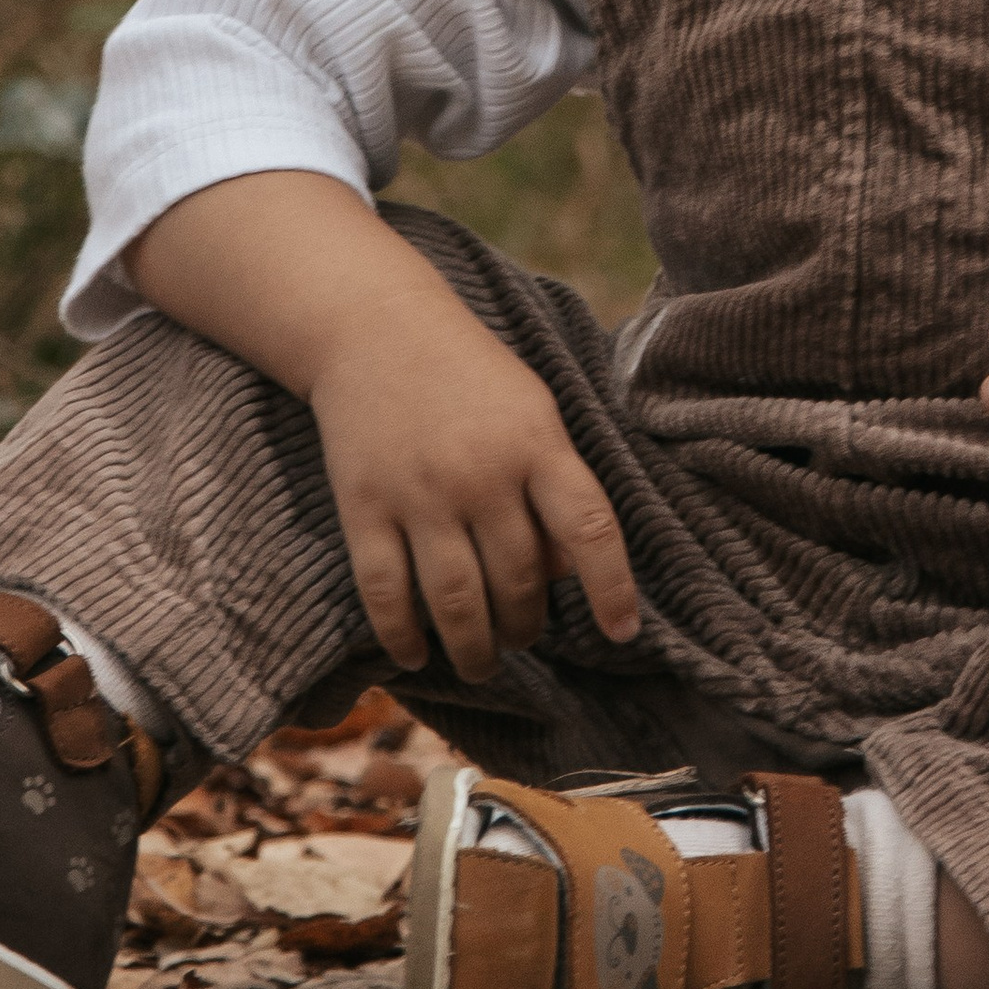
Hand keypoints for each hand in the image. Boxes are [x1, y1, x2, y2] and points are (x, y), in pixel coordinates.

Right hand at [125, 171, 641, 687]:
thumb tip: (562, 575)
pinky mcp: (364, 507)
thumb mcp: (533, 410)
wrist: (375, 327)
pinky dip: (402, 635)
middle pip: (518, 579)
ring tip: (480, 662)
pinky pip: (386, 591)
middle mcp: (482, 473)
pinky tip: (415, 654)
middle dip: (526, 625)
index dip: (612, 589)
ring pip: (456, 600)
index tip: (624, 633)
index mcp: (536, 443)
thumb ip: (555, 485)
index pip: (590, 529)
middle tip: (522, 636)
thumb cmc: (468, 373)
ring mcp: (420, 493)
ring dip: (474, 648)